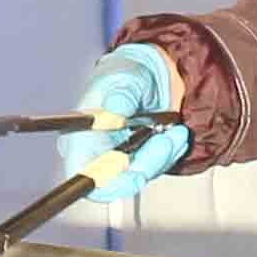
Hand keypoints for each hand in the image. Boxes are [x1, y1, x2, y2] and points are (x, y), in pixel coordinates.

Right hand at [72, 41, 191, 201]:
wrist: (149, 73)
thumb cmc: (126, 74)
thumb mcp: (124, 77)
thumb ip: (121, 94)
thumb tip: (115, 109)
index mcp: (80, 137)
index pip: (85, 175)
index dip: (109, 183)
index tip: (136, 176)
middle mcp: (96, 154)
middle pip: (119, 180)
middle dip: (149, 162)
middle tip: (168, 139)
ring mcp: (118, 160)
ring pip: (142, 175)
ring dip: (164, 155)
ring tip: (176, 131)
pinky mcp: (138, 161)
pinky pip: (155, 168)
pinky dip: (169, 154)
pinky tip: (174, 136)